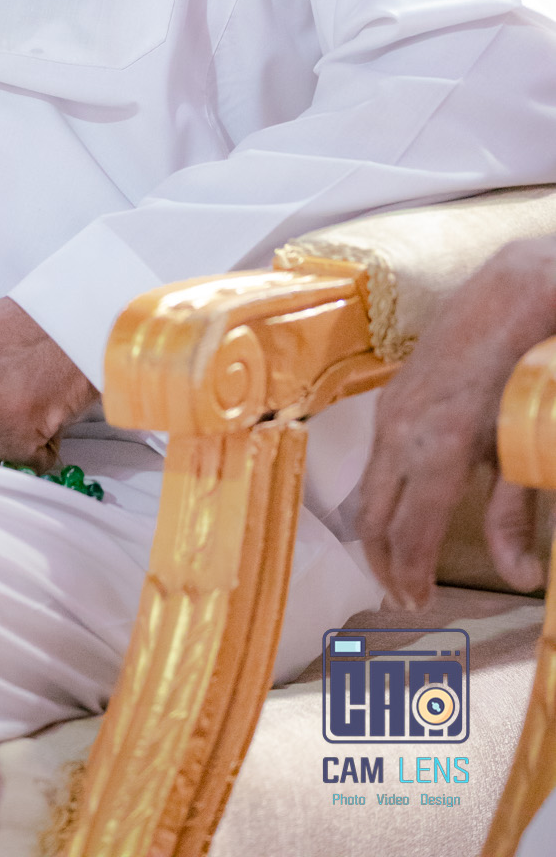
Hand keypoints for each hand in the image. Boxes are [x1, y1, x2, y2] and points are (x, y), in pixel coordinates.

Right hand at [358, 237, 555, 607]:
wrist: (511, 290)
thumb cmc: (526, 366)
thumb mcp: (529, 450)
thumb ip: (517, 514)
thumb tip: (521, 577)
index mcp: (436, 449)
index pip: (409, 534)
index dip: (411, 578)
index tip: (420, 606)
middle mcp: (400, 431)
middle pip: (373, 518)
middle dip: (385, 565)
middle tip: (405, 599)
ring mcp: (391, 410)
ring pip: (368, 488)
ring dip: (380, 530)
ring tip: (401, 562)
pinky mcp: (393, 396)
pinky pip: (376, 458)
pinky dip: (383, 493)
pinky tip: (405, 504)